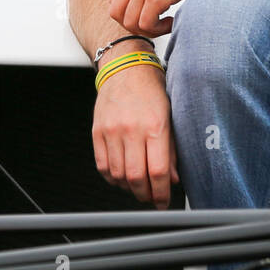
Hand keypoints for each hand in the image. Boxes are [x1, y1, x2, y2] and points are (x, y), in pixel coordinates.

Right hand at [92, 60, 178, 207]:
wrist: (125, 68)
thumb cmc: (151, 89)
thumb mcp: (170, 117)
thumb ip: (172, 150)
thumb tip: (172, 179)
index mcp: (155, 126)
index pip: (157, 171)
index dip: (161, 193)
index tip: (163, 201)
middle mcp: (131, 129)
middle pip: (135, 177)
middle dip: (145, 195)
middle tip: (151, 198)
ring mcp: (112, 131)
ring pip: (117, 175)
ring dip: (128, 188)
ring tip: (138, 187)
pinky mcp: (97, 132)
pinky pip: (102, 165)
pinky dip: (111, 178)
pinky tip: (121, 177)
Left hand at [108, 0, 233, 37]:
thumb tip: (148, 0)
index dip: (130, 12)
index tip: (149, 14)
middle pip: (116, 13)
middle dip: (134, 25)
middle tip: (155, 24)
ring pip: (129, 22)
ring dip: (148, 29)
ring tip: (167, 22)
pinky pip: (146, 25)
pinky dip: (159, 29)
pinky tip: (173, 21)